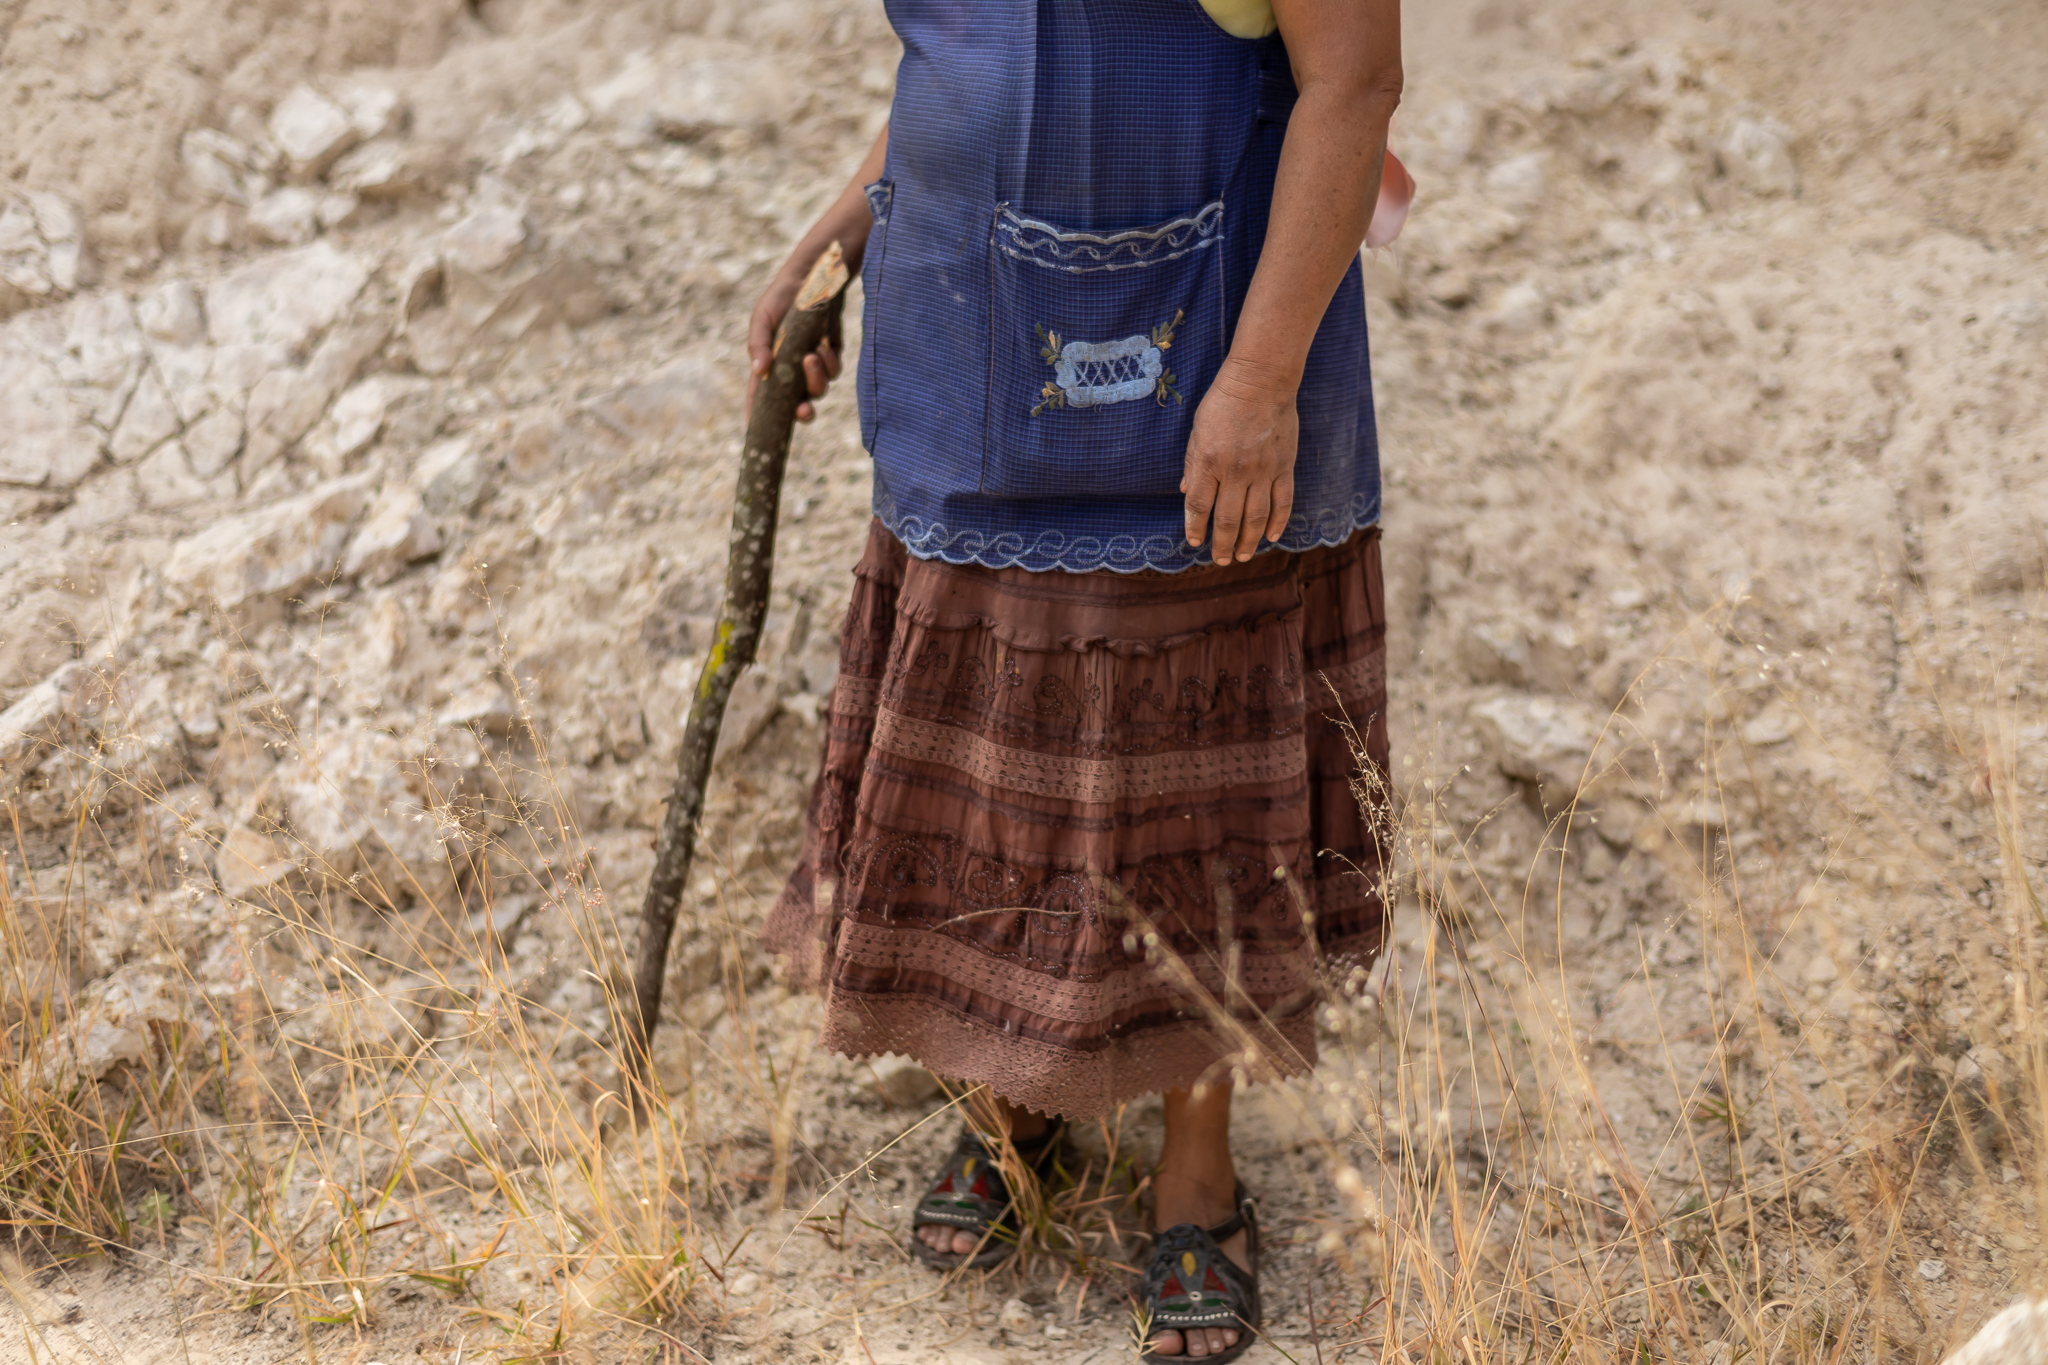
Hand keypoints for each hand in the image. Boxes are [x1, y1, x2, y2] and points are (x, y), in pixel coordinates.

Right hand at [747, 249, 843, 422]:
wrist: (816, 276)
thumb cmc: (783, 296)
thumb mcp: (763, 316)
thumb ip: (758, 344)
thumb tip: (759, 372)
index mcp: (769, 363)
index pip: (760, 397)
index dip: (758, 417)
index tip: (758, 433)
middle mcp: (790, 369)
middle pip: (795, 403)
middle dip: (801, 412)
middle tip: (804, 410)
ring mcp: (811, 364)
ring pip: (817, 389)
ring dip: (816, 378)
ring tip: (813, 354)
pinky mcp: (831, 355)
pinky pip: (833, 371)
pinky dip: (830, 363)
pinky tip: (824, 346)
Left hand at [1181, 360, 1298, 564]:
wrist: (1261, 381)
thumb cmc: (1224, 403)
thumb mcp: (1198, 431)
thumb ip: (1193, 464)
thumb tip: (1186, 491)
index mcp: (1209, 461)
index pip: (1199, 504)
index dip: (1195, 527)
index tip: (1194, 542)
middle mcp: (1235, 471)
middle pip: (1227, 518)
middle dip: (1221, 544)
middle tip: (1220, 560)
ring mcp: (1262, 470)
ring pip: (1256, 517)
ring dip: (1248, 541)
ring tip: (1242, 556)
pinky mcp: (1283, 466)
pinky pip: (1282, 501)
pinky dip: (1278, 522)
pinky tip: (1271, 536)